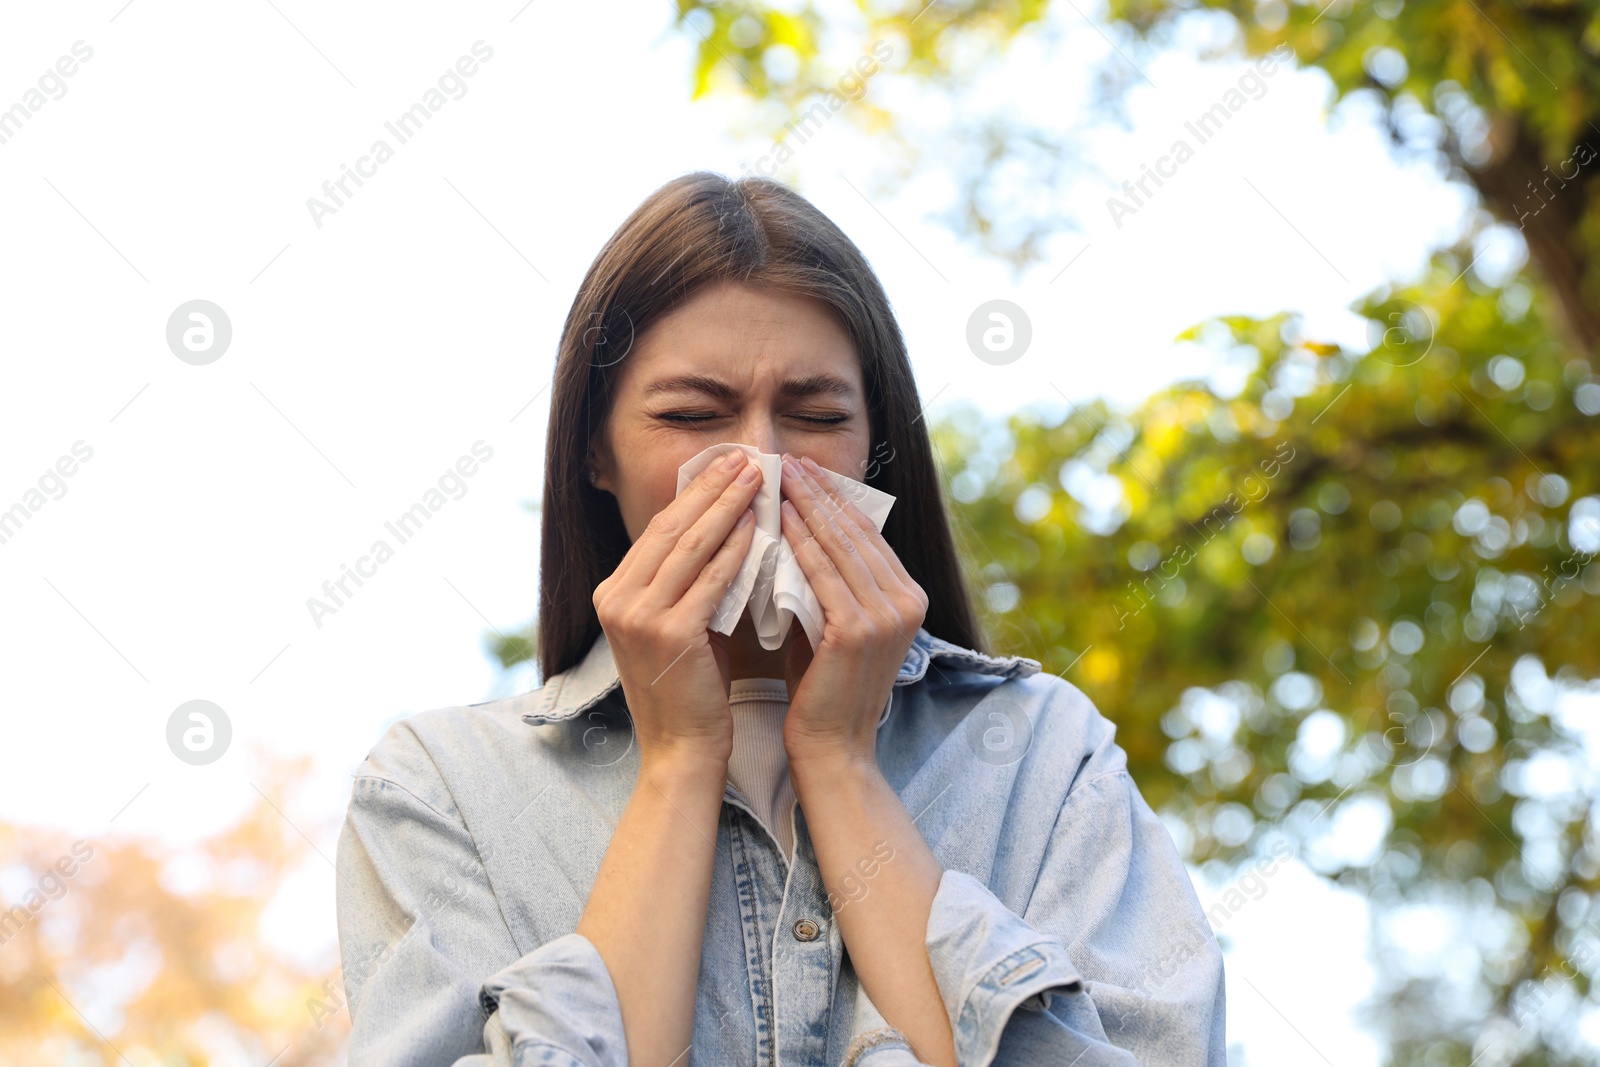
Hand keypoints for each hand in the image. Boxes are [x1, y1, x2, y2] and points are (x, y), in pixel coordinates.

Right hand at [591, 450, 762, 766]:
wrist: (681, 750)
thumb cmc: (691, 690)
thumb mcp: (679, 624)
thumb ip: (689, 581)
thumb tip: (724, 526)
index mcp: (614, 593)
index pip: (659, 529)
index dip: (695, 494)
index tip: (727, 465)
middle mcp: (616, 599)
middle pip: (671, 528)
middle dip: (712, 488)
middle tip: (746, 457)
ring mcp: (637, 616)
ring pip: (690, 546)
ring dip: (728, 507)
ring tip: (758, 478)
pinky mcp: (668, 634)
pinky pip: (710, 580)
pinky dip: (736, 550)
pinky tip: (759, 527)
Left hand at [777, 453, 927, 765]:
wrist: (831, 749)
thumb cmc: (822, 688)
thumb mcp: (832, 622)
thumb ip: (829, 582)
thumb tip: (800, 530)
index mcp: (908, 597)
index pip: (866, 534)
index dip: (834, 498)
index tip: (802, 470)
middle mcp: (908, 601)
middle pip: (856, 531)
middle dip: (819, 492)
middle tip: (786, 460)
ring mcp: (888, 615)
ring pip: (840, 545)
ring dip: (807, 506)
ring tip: (777, 477)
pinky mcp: (859, 630)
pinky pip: (823, 573)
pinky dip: (800, 541)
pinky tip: (778, 518)